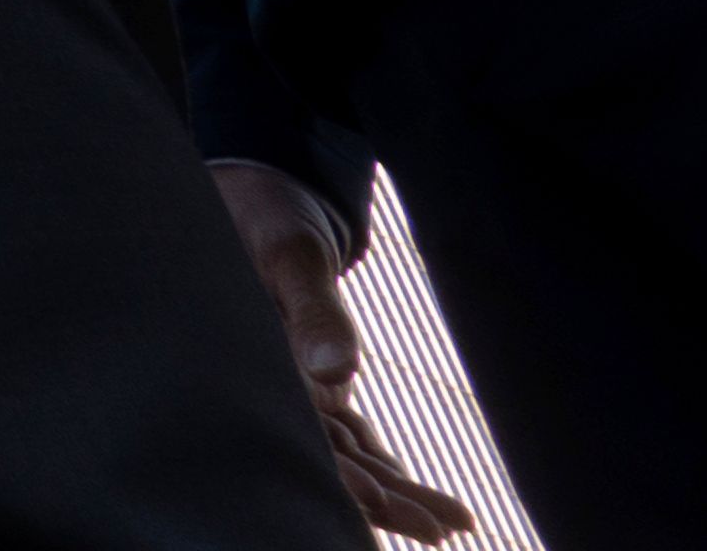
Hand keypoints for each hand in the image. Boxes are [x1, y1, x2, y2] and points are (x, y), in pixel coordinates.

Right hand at [218, 164, 473, 539]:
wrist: (259, 189)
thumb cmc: (263, 212)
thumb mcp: (289, 251)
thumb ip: (313, 311)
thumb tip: (337, 374)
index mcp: (254, 358)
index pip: (299, 435)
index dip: (342, 479)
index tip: (387, 510)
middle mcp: (270, 381)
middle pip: (327, 457)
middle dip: (382, 498)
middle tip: (440, 528)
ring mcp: (291, 383)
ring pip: (343, 452)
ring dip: (392, 489)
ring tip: (452, 521)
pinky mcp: (310, 377)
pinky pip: (346, 430)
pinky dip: (380, 461)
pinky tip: (415, 489)